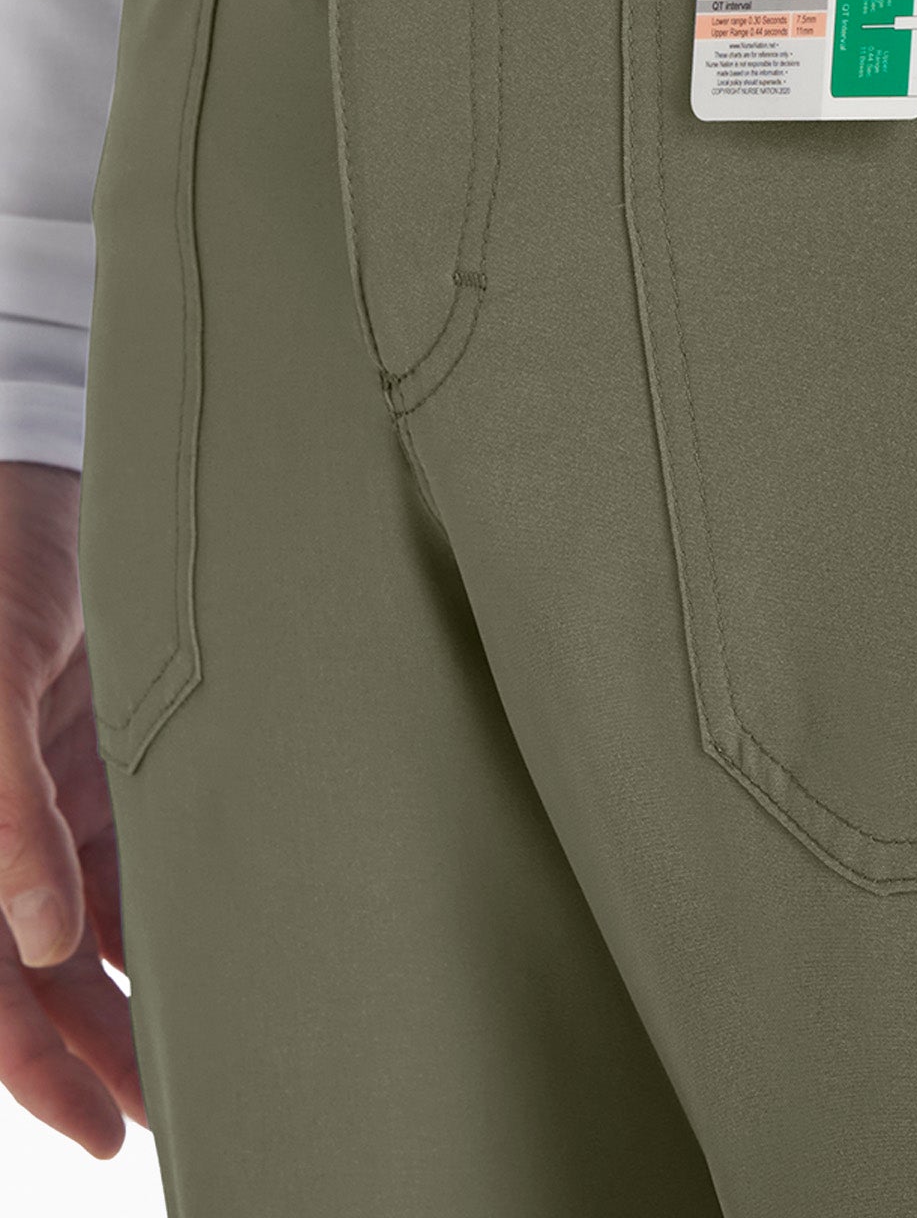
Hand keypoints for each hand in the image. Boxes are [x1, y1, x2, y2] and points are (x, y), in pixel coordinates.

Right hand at [0, 462, 143, 1156]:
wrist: (39, 477)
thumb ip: (6, 821)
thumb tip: (48, 947)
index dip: (34, 1067)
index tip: (104, 1130)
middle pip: (39, 973)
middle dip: (96, 1049)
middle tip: (172, 1114)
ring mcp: (48, 798)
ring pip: (88, 925)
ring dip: (135, 988)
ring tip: (203, 1052)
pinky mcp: (99, 758)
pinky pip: (126, 857)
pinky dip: (158, 907)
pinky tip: (204, 948)